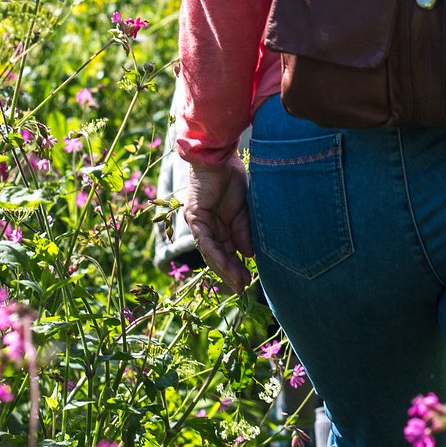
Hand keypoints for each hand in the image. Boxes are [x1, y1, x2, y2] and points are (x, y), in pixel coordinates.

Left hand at [182, 159, 253, 293]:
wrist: (220, 157)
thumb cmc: (232, 178)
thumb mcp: (244, 211)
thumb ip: (243, 232)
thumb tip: (249, 255)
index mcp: (221, 225)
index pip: (228, 251)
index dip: (237, 267)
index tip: (248, 281)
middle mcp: (208, 228)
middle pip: (219, 256)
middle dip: (231, 273)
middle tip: (243, 289)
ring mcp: (200, 224)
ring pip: (211, 252)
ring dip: (224, 269)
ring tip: (238, 282)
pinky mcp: (195, 218)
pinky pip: (205, 240)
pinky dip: (216, 254)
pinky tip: (226, 265)